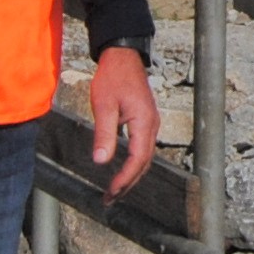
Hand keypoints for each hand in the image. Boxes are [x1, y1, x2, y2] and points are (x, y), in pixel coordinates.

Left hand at [87, 44, 159, 195]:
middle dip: (128, 183)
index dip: (124, 179)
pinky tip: (123, 168)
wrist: (123, 56)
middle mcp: (152, 125)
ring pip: (145, 157)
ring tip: (115, 189)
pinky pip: (143, 148)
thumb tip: (101, 161)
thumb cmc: (113, 76)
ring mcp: (151, 123)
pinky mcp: (146, 120)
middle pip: (144, 163)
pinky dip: (134, 163)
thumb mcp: (104, 106)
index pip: (137, 160)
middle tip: (110, 198)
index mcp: (144, 123)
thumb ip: (104, 134)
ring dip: (131, 175)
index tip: (111, 192)